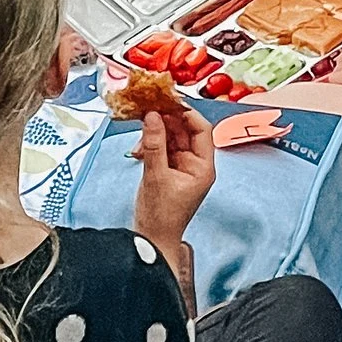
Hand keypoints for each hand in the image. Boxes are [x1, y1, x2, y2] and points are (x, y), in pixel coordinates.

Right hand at [131, 102, 215, 252]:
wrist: (152, 240)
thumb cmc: (161, 218)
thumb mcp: (155, 176)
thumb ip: (154, 144)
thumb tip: (152, 116)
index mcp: (203, 167)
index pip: (202, 130)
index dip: (186, 113)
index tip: (168, 102)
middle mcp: (195, 164)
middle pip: (184, 130)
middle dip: (166, 119)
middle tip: (148, 109)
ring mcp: (181, 166)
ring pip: (170, 136)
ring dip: (154, 132)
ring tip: (140, 134)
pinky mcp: (168, 168)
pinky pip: (161, 146)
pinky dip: (149, 143)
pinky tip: (138, 148)